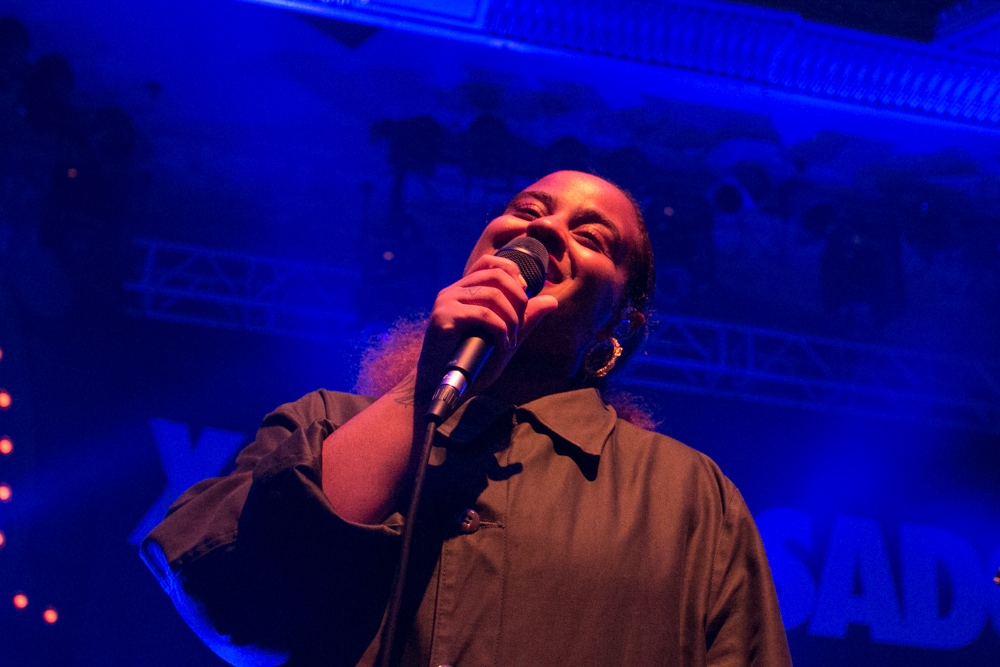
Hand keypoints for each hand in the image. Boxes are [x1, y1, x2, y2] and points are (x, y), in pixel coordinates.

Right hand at [416, 254, 558, 397]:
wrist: (438, 387)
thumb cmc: (470, 363)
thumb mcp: (505, 337)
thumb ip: (525, 318)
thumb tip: (553, 300)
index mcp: (464, 290)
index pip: (491, 262)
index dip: (514, 274)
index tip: (523, 302)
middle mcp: (453, 290)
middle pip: (497, 275)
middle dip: (519, 299)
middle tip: (519, 326)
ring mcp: (446, 301)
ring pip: (493, 295)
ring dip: (511, 319)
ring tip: (510, 340)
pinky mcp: (443, 317)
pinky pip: (483, 315)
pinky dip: (500, 330)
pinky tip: (501, 345)